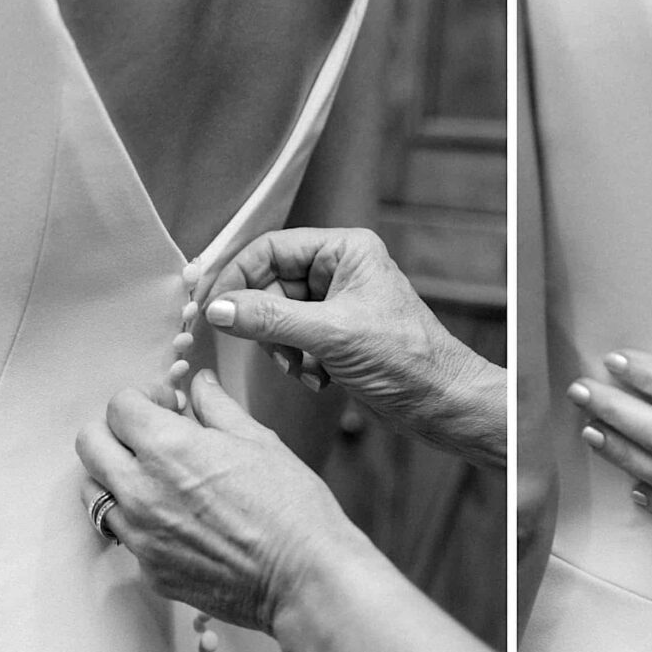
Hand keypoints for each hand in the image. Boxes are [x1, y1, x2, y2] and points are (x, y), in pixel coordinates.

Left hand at [74, 370, 355, 633]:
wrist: (304, 577)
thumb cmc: (291, 507)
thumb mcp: (259, 441)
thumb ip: (217, 406)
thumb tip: (199, 383)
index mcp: (168, 447)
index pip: (119, 406)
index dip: (145, 397)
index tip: (168, 405)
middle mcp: (141, 490)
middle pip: (89, 443)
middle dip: (117, 430)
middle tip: (151, 435)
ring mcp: (139, 535)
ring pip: (93, 491)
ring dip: (116, 474)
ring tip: (157, 477)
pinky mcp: (148, 569)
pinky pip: (122, 533)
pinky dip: (138, 518)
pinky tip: (176, 516)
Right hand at [204, 228, 504, 464]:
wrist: (442, 403)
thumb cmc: (406, 359)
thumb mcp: (330, 335)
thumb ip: (270, 318)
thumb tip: (218, 309)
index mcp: (345, 249)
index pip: (271, 248)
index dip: (236, 276)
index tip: (210, 305)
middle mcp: (340, 270)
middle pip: (270, 285)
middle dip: (267, 323)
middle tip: (270, 349)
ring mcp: (337, 304)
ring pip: (277, 317)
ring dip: (283, 349)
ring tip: (306, 368)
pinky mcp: (336, 335)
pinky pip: (293, 341)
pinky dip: (298, 363)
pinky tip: (320, 379)